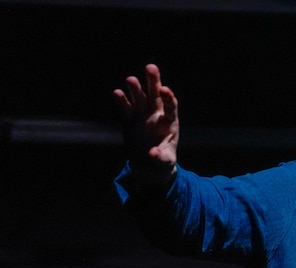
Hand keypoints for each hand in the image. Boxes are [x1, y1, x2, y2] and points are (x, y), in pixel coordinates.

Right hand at [113, 64, 178, 183]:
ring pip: (139, 98)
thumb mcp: (165, 161)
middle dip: (153, 81)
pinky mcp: (130, 119)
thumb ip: (160, 157)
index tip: (165, 90)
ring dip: (135, 89)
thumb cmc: (162, 161)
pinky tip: (117, 92)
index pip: (171, 106)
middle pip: (156, 95)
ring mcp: (143, 115)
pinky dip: (122, 101)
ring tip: (130, 79)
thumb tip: (152, 154)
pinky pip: (126, 108)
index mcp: (170, 122)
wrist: (148, 164)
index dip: (168, 98)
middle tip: (150, 67)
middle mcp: (156, 115)